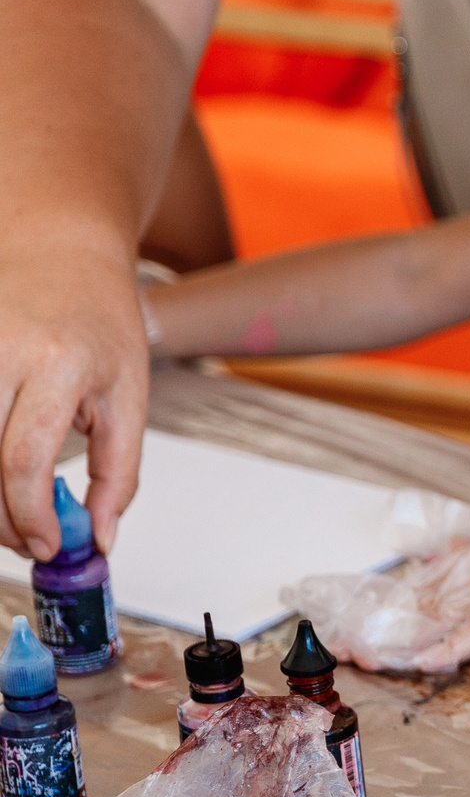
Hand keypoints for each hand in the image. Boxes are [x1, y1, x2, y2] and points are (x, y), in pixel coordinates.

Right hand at [0, 232, 149, 557]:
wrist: (60, 250)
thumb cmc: (100, 319)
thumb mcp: (130, 394)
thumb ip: (118, 472)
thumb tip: (102, 539)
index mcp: (56, 364)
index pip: (24, 458)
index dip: (29, 515)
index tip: (48, 547)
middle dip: (1, 518)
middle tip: (32, 540)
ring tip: (14, 511)